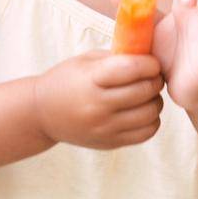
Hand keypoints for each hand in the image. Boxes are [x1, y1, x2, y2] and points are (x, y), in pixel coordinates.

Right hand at [31, 50, 164, 149]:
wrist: (41, 114)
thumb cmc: (67, 80)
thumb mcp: (86, 61)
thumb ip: (117, 58)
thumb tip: (150, 55)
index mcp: (90, 80)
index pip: (132, 68)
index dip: (150, 63)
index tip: (151, 62)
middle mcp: (97, 106)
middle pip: (144, 91)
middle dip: (155, 80)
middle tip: (153, 76)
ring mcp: (104, 128)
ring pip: (149, 114)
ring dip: (155, 101)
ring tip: (148, 94)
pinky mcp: (109, 143)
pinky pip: (145, 133)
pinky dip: (151, 121)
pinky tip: (143, 112)